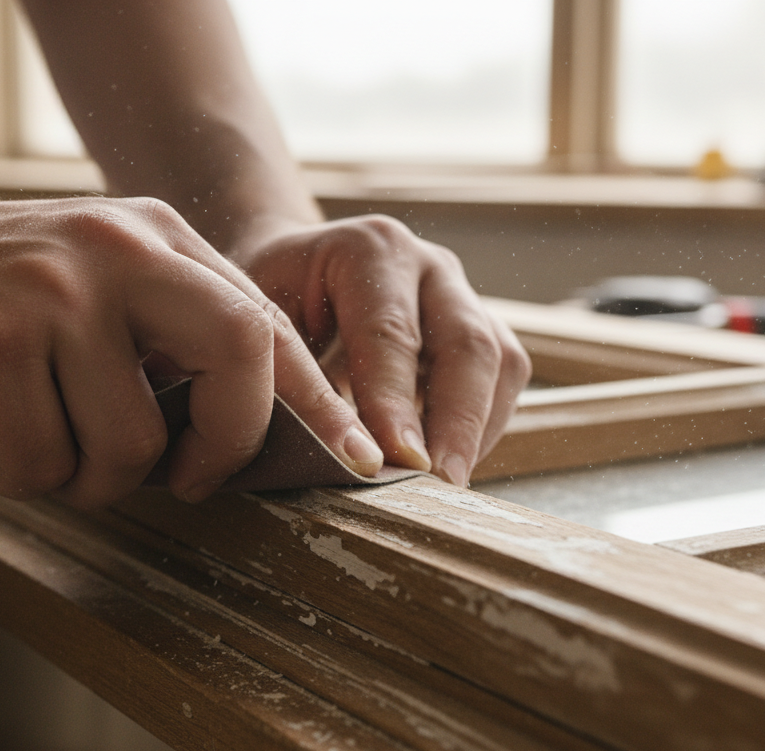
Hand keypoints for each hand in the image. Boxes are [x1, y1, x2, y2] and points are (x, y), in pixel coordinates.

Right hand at [0, 195, 382, 507]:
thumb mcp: (90, 281)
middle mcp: (120, 253)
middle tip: (188, 480)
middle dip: (226, 444)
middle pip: (239, 354)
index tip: (354, 459)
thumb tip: (246, 430)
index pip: (265, 322)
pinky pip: (48, 463)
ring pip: (132, 443)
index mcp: (156, 236)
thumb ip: (166, 333)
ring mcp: (58, 294)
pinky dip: (22, 474)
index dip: (315, 401)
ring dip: (90, 476)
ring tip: (42, 442)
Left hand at [237, 215, 530, 486]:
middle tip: (440, 486)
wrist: (289, 273)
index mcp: (368, 250)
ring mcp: (461, 294)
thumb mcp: (260, 329)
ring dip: (478, 430)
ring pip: (499, 361)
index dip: (397, 402)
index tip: (401, 460)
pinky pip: (503, 378)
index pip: (391, 333)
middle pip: (466, 344)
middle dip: (458, 424)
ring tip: (446, 486)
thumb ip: (293, 381)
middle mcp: (427, 265)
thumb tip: (335, 457)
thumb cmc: (267, 303)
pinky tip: (448, 464)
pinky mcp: (479, 327)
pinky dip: (483, 427)